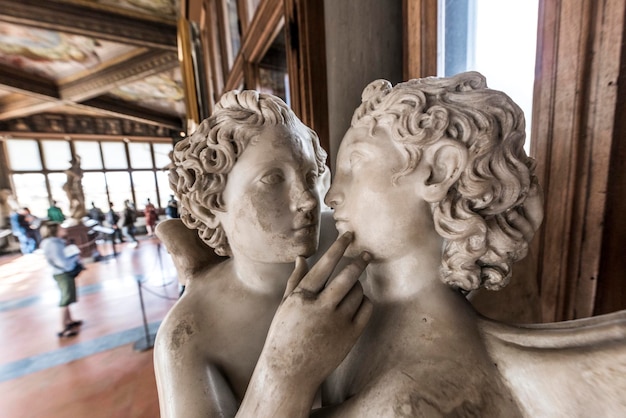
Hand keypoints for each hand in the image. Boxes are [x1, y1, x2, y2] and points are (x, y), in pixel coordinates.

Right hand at [259, 232, 372, 391]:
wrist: (291, 373)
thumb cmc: (284, 336)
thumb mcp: (285, 307)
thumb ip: (295, 281)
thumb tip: (301, 258)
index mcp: (302, 297)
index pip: (324, 264)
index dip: (338, 247)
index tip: (348, 235)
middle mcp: (321, 308)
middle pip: (348, 276)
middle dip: (359, 261)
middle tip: (366, 253)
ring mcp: (337, 323)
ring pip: (358, 292)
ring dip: (358, 285)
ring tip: (352, 288)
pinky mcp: (350, 336)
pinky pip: (366, 309)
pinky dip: (365, 301)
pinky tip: (357, 302)